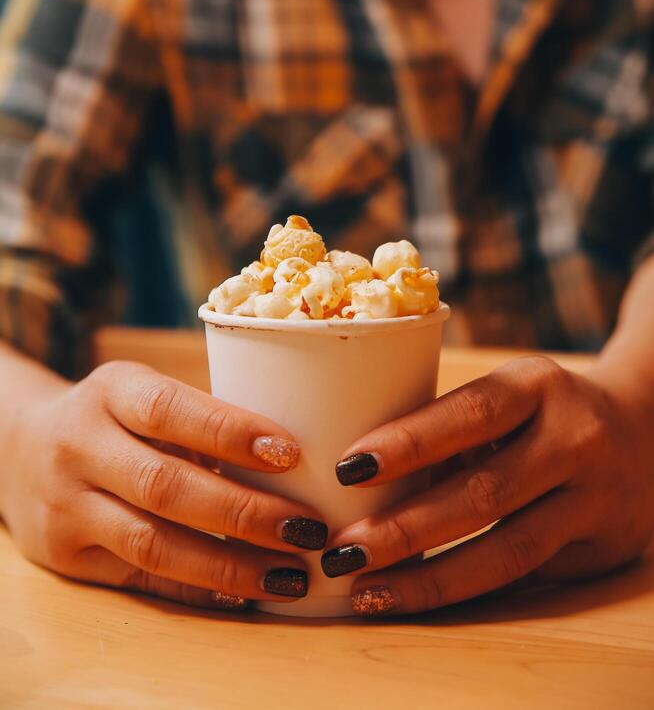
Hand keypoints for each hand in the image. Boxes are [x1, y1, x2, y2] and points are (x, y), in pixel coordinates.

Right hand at [2, 361, 327, 608]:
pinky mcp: (65, 554)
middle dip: (245, 511)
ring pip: (153, 542)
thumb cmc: (116, 417)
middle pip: (166, 485)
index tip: (291, 454)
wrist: (22, 448)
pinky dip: (197, 587)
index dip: (231, 433)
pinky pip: (140, 577)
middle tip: (306, 528)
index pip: (171, 410)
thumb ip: (203, 417)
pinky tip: (244, 592)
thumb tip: (299, 460)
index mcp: (112, 390)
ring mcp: (67, 503)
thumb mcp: (146, 393)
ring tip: (289, 571)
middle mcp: (81, 444)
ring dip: (229, 563)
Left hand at [322, 356, 653, 615]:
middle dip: (405, 527)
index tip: (348, 468)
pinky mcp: (604, 548)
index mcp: (539, 385)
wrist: (645, 426)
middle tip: (343, 548)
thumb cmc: (544, 408)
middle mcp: (575, 438)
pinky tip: (419, 596)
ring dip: (430, 576)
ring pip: (508, 550)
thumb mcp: (510, 393)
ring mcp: (596, 498)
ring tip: (368, 589)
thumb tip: (359, 478)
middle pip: (483, 492)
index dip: (408, 442)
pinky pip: (526, 576)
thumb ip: (452, 427)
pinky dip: (466, 587)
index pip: (469, 411)